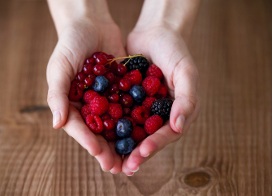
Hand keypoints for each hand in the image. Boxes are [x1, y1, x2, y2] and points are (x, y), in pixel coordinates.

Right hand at [46, 16, 125, 173]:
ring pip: (115, 124)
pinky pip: (129, 107)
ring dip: (123, 141)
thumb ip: (57, 95)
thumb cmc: (69, 44)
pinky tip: (144, 131)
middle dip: (108, 149)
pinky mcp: (122, 90)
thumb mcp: (59, 68)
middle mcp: (90, 105)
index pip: (79, 128)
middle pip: (99, 131)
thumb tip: (56, 124)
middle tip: (118, 165)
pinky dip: (135, 119)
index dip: (88, 142)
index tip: (99, 153)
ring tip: (132, 156)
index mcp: (72, 103)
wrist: (91, 23)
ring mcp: (107, 98)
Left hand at [122, 25, 199, 174]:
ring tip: (110, 159)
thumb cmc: (175, 50)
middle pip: (148, 137)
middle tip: (123, 166)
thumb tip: (180, 127)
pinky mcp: (128, 99)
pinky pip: (120, 114)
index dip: (155, 144)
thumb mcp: (186, 72)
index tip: (141, 152)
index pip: (167, 133)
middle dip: (136, 152)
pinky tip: (99, 134)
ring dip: (122, 146)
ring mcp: (143, 107)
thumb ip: (186, 99)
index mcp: (177, 111)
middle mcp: (160, 113)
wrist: (155, 31)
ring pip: (132, 130)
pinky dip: (111, 125)